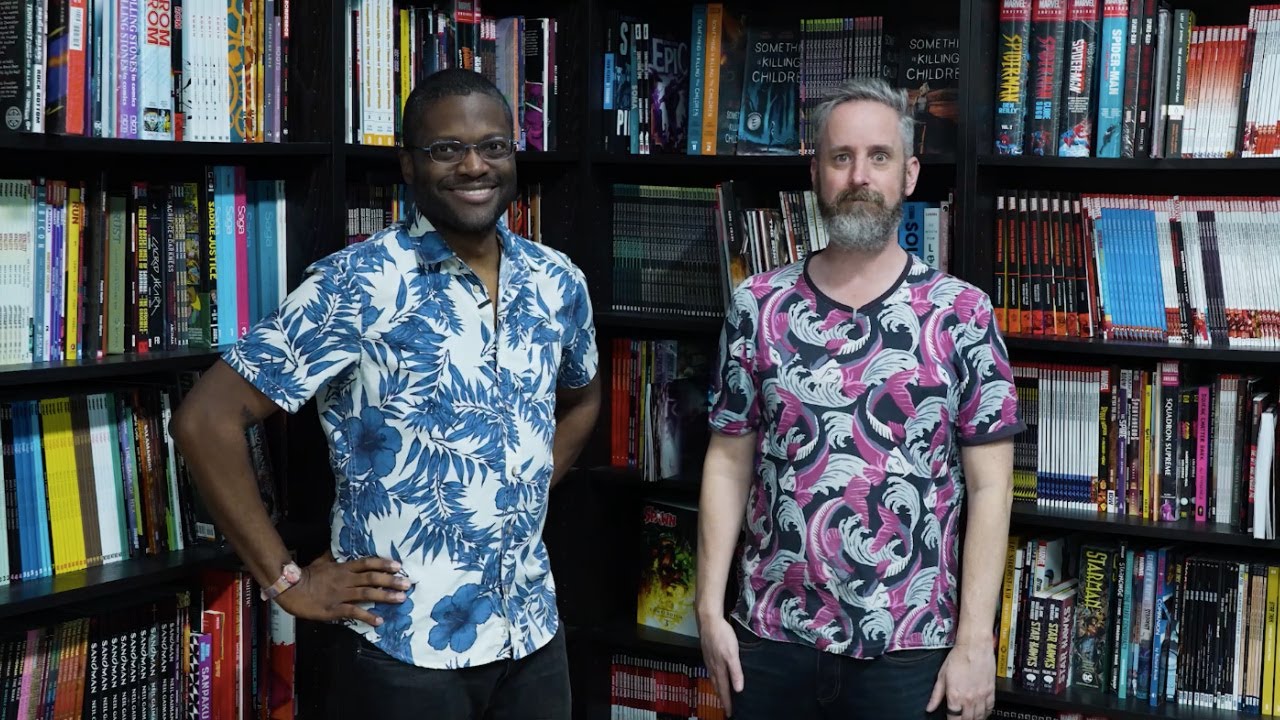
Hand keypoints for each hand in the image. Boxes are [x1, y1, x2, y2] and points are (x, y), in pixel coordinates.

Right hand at [273, 551, 408, 625]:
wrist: (289, 589)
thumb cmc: (305, 575)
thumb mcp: (321, 562)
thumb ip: (332, 557)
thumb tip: (337, 550)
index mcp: (343, 568)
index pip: (367, 563)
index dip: (383, 564)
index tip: (399, 566)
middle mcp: (345, 580)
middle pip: (372, 578)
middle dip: (391, 580)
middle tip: (407, 583)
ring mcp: (340, 594)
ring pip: (366, 593)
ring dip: (385, 596)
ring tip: (401, 599)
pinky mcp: (334, 609)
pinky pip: (353, 612)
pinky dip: (367, 616)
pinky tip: (379, 620)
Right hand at [698, 615, 743, 715]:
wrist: (708, 620)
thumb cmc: (722, 636)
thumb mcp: (732, 654)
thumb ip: (735, 671)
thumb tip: (738, 690)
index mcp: (719, 668)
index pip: (724, 689)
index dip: (727, 702)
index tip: (729, 713)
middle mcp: (712, 667)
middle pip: (717, 686)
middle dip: (721, 698)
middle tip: (725, 708)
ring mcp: (709, 660)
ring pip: (713, 679)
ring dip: (718, 688)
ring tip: (721, 695)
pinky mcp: (707, 653)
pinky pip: (711, 671)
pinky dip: (715, 678)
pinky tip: (716, 676)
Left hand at [926, 640, 995, 719]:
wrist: (975, 646)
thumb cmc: (958, 657)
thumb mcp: (942, 676)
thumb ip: (936, 695)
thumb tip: (929, 707)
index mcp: (955, 696)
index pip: (953, 718)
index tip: (950, 719)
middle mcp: (969, 699)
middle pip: (967, 719)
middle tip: (959, 718)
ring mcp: (981, 696)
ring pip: (979, 717)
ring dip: (974, 719)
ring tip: (969, 718)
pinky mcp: (991, 692)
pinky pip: (990, 708)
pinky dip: (985, 713)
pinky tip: (982, 713)